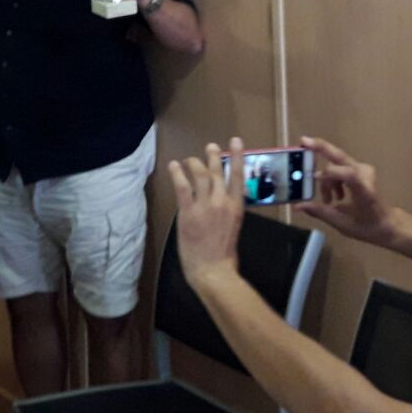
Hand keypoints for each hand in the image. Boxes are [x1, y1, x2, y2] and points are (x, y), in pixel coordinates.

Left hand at [168, 139, 244, 289]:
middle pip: (217, 172)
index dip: (236, 156)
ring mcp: (205, 206)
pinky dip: (177, 174)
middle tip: (210, 147)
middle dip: (213, 156)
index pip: (238, 176)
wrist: (214, 270)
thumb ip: (228, 210)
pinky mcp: (188, 212)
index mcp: (236, 206)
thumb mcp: (233, 227)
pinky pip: (182, 187)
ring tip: (190, 159)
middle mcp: (222, 201)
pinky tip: (174, 165)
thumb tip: (222, 198)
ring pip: (199, 175)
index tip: (235, 142)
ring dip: (194, 163)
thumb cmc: (225, 254)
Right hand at [296, 136, 399, 247]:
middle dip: (320, 147)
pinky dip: (332, 178)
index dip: (326, 176)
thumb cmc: (368, 226)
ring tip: (328, 200)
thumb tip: (297, 206)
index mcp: (363, 189)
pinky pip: (340, 168)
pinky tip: (335, 196)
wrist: (388, 224)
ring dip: (327, 179)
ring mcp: (363, 169)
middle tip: (303, 141)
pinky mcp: (361, 169)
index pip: (343, 173)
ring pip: (336, 165)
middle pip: (339, 155)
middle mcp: (363, 174)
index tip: (312, 180)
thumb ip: (320, 212)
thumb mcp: (343, 224)